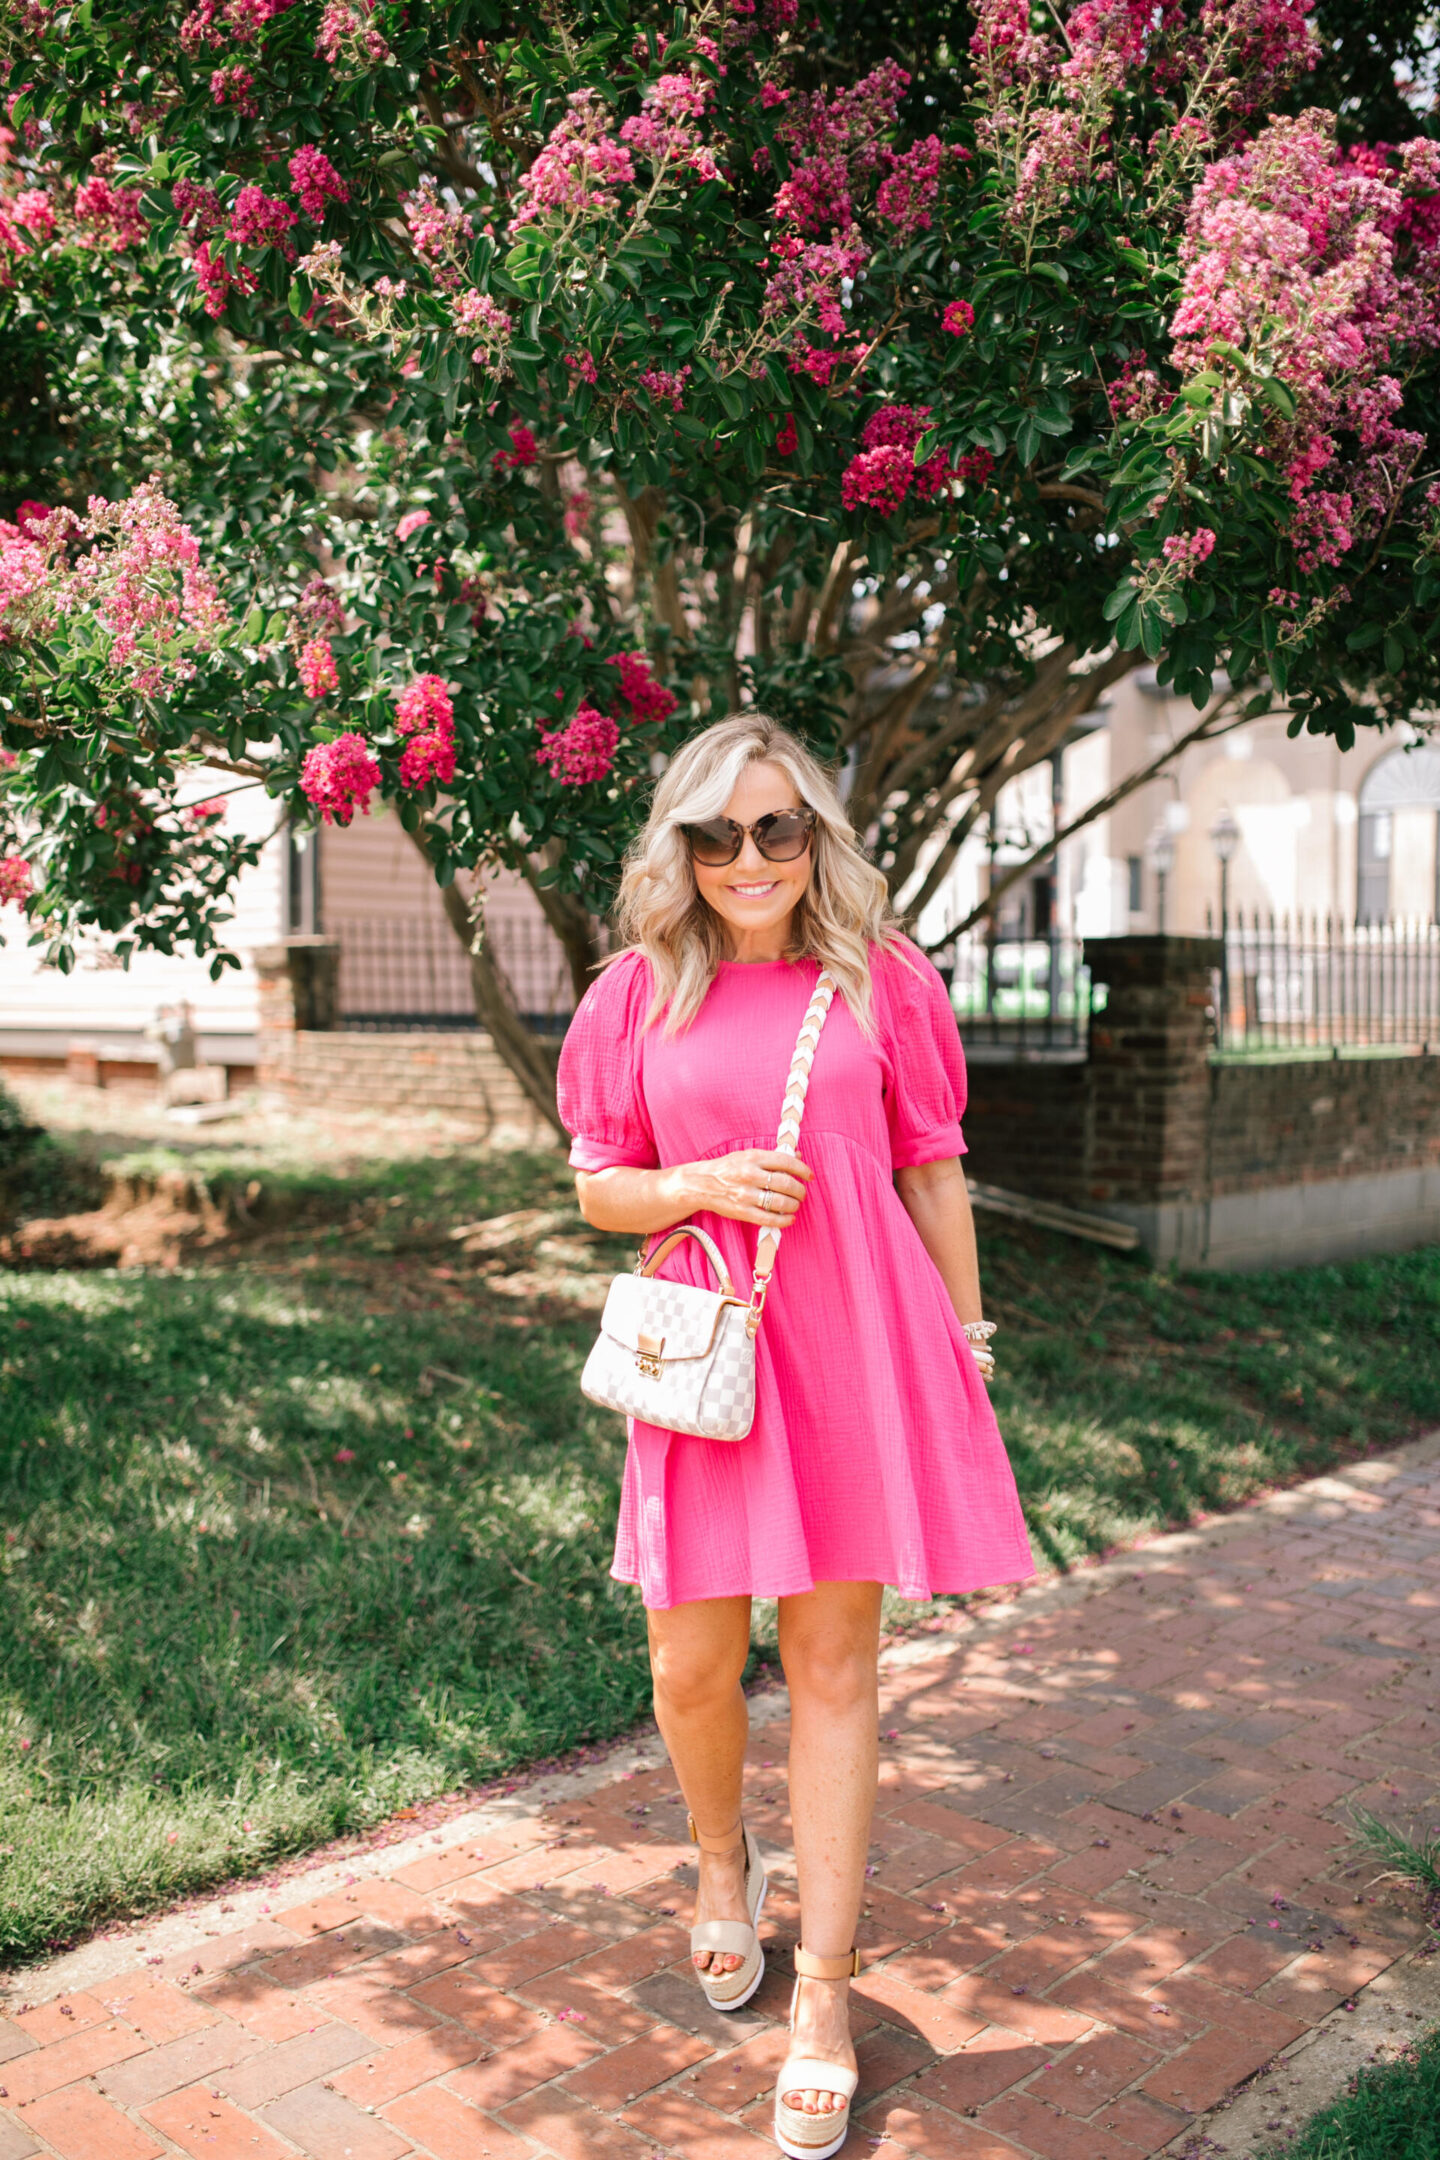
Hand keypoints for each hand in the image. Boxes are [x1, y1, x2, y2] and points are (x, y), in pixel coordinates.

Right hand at [684, 1148, 813, 1228]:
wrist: (700, 1184)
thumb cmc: (726, 1168)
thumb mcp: (747, 1155)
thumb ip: (772, 1157)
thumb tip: (797, 1155)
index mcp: (753, 1157)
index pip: (786, 1162)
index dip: (802, 1169)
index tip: (809, 1176)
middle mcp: (750, 1175)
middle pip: (786, 1184)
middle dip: (799, 1191)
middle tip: (802, 1194)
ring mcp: (745, 1194)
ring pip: (780, 1202)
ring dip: (793, 1205)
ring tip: (795, 1205)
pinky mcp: (742, 1211)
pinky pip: (768, 1219)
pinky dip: (783, 1220)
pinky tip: (789, 1219)